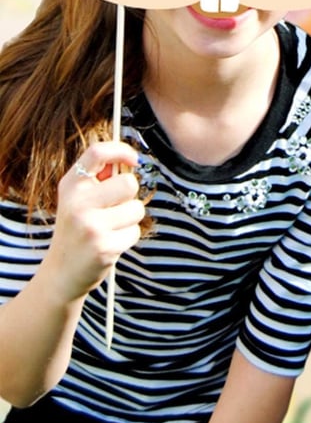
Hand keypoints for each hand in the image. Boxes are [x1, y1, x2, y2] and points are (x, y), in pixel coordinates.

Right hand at [44, 141, 144, 303]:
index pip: (97, 152)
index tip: (134, 159)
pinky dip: (128, 237)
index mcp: (71, 185)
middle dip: (130, 196)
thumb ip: (100, 179)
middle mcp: (77, 202)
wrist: (62, 272)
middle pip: (129, 183)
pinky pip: (135, 231)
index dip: (121, 150)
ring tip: (110, 228)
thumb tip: (129, 160)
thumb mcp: (79, 199)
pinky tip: (110, 244)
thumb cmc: (79, 228)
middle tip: (115, 209)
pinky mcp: (103, 246)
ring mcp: (90, 225)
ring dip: (130, 219)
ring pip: (136, 209)